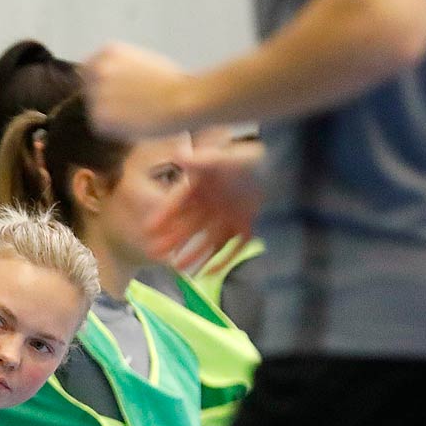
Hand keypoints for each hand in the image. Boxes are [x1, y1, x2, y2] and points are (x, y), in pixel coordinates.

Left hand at [84, 42, 195, 139]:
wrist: (181, 100)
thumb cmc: (172, 83)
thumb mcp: (142, 61)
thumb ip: (120, 66)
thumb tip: (108, 79)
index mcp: (108, 52)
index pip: (90, 70)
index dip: (103, 84)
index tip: (119, 92)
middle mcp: (97, 70)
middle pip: (90, 90)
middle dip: (104, 99)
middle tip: (130, 106)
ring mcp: (96, 93)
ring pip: (95, 110)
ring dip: (110, 115)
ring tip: (136, 114)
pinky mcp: (99, 118)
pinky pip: (101, 128)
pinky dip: (114, 130)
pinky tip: (134, 124)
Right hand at [146, 145, 264, 269]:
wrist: (276, 165)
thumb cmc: (247, 158)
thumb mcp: (224, 157)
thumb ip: (203, 159)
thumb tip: (179, 154)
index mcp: (202, 186)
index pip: (178, 202)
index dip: (164, 215)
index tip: (149, 228)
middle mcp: (211, 204)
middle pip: (188, 224)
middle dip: (172, 238)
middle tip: (154, 252)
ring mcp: (226, 217)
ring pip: (206, 239)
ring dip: (192, 252)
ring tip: (177, 267)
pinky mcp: (243, 226)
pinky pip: (231, 247)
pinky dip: (221, 259)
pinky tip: (208, 272)